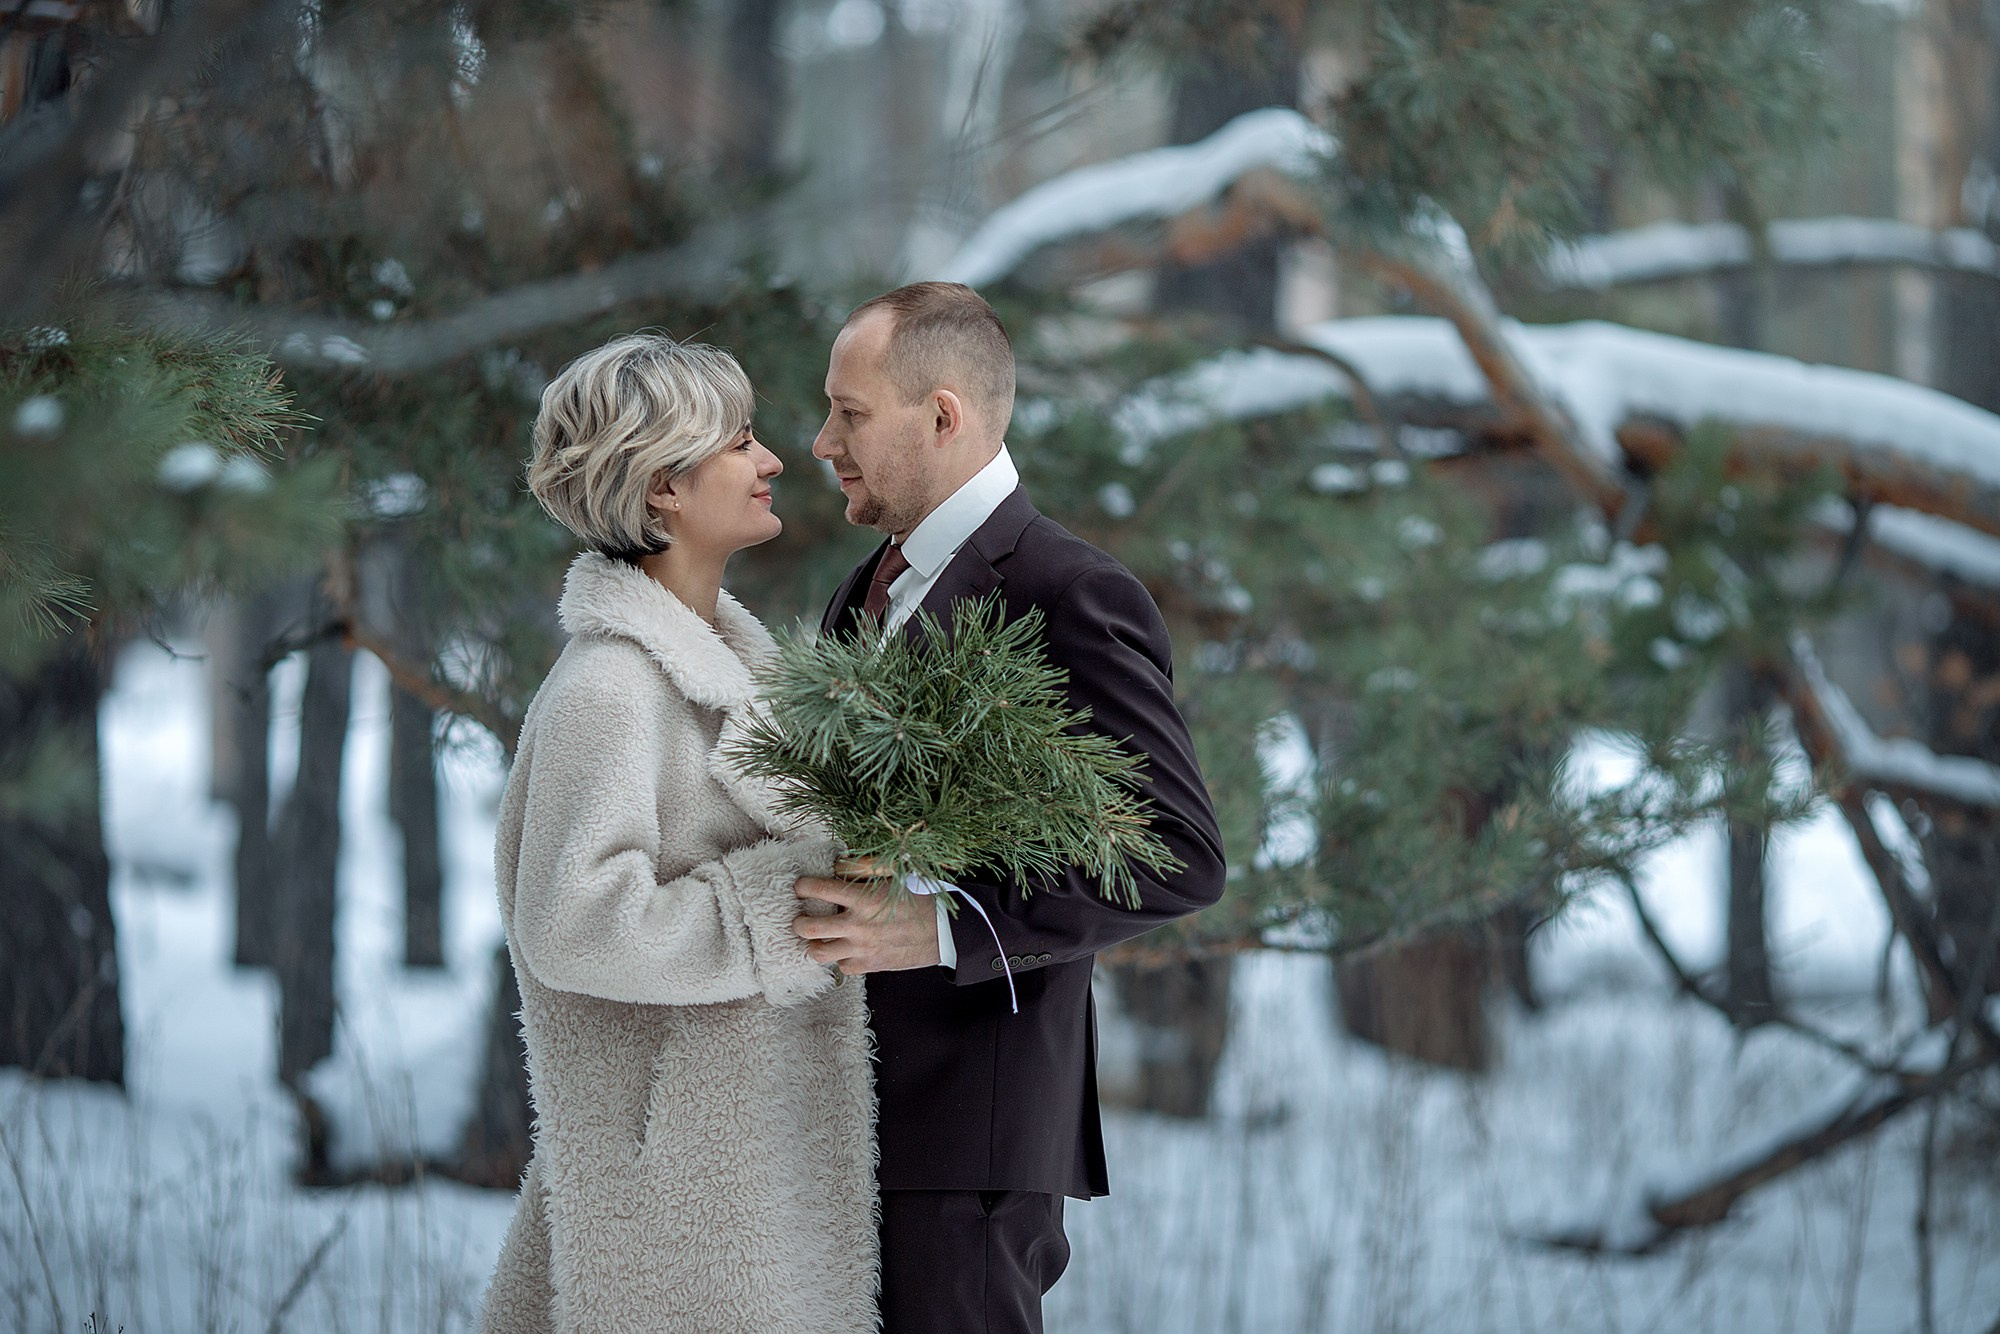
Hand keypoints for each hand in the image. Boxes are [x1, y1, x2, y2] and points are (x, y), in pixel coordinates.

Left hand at [794, 874, 940, 974]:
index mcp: (863, 898)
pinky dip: (841, 958)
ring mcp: (861, 949)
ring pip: (818, 953)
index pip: (817, 889)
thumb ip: (865, 867)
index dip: (802, 886)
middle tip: (800, 917)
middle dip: (798, 921)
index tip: (800, 886)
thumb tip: (839, 863)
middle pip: (807, 928)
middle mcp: (857, 926)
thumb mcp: (896, 874)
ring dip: (815, 944)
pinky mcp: (869, 966)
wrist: (944, 931)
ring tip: (819, 937)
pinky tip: (846, 948)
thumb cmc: (921, 899)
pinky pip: (841, 966)